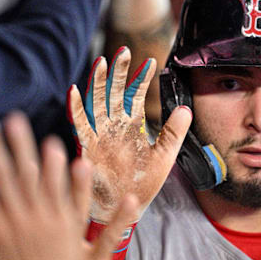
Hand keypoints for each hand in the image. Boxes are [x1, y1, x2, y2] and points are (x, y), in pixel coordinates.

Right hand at [67, 47, 191, 221]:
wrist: (124, 209)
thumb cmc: (142, 184)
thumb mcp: (164, 157)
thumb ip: (173, 133)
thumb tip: (186, 108)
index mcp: (132, 126)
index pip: (136, 96)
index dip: (142, 79)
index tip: (151, 62)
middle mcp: (115, 126)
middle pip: (114, 92)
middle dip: (118, 72)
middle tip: (123, 50)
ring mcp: (100, 135)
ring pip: (96, 102)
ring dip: (97, 82)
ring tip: (101, 62)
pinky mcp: (87, 148)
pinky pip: (79, 125)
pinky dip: (74, 108)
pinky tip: (74, 91)